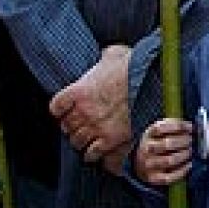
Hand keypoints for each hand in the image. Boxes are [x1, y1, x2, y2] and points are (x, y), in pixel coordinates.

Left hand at [50, 44, 132, 166]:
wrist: (152, 81)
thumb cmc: (135, 66)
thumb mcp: (115, 53)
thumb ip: (104, 56)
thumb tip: (105, 54)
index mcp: (79, 91)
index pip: (56, 107)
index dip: (61, 109)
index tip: (67, 110)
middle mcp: (83, 111)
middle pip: (66, 126)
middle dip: (73, 126)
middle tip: (82, 123)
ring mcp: (96, 126)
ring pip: (77, 141)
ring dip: (82, 140)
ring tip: (89, 137)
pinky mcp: (111, 138)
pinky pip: (93, 153)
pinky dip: (93, 153)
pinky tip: (97, 149)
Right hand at [134, 117, 193, 185]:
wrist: (141, 163)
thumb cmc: (158, 143)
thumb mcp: (161, 130)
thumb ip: (174, 126)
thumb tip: (191, 127)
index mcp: (149, 134)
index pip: (161, 128)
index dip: (178, 126)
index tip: (190, 127)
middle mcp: (146, 149)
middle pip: (167, 144)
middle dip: (184, 141)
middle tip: (192, 140)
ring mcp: (149, 165)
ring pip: (169, 160)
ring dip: (184, 155)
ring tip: (191, 151)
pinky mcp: (153, 178)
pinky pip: (169, 177)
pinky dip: (182, 171)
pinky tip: (189, 164)